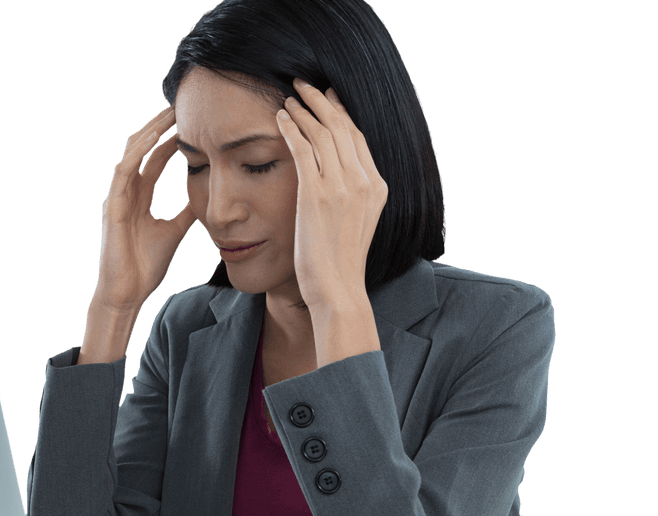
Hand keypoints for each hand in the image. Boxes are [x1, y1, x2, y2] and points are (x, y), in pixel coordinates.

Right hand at [95, 106, 196, 310]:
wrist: (128, 293)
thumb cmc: (145, 266)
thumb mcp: (175, 232)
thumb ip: (186, 212)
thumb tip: (205, 197)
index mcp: (140, 197)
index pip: (155, 159)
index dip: (171, 140)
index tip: (191, 123)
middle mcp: (126, 192)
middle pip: (142, 149)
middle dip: (160, 127)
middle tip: (180, 106)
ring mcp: (117, 197)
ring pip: (131, 153)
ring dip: (150, 132)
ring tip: (168, 114)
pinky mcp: (112, 206)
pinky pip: (123, 172)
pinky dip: (137, 154)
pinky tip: (152, 139)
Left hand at [275, 78, 387, 310]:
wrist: (338, 288)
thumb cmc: (339, 263)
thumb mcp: (355, 223)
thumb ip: (351, 196)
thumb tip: (337, 180)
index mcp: (377, 187)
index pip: (359, 138)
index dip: (341, 113)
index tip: (327, 98)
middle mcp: (363, 181)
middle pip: (342, 127)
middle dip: (322, 101)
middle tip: (305, 85)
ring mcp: (341, 186)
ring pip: (322, 133)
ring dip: (304, 110)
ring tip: (288, 97)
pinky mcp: (317, 194)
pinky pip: (303, 149)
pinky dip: (291, 128)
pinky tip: (280, 117)